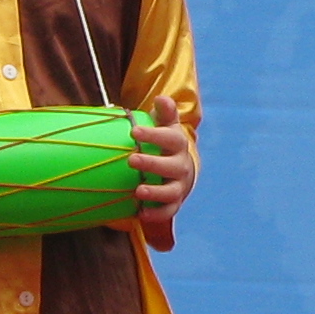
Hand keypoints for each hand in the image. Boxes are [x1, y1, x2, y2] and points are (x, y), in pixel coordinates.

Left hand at [132, 94, 195, 248]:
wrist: (182, 169)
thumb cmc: (166, 144)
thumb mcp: (167, 126)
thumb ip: (164, 113)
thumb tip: (162, 98)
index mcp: (178, 144)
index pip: (170, 138)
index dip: (154, 134)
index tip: (134, 131)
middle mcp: (181, 166)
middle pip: (171, 166)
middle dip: (152, 163)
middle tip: (132, 159)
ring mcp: (179, 186)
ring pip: (171, 192)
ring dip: (155, 193)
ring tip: (138, 191)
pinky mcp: (174, 203)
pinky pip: (167, 212)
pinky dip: (156, 215)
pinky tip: (140, 214)